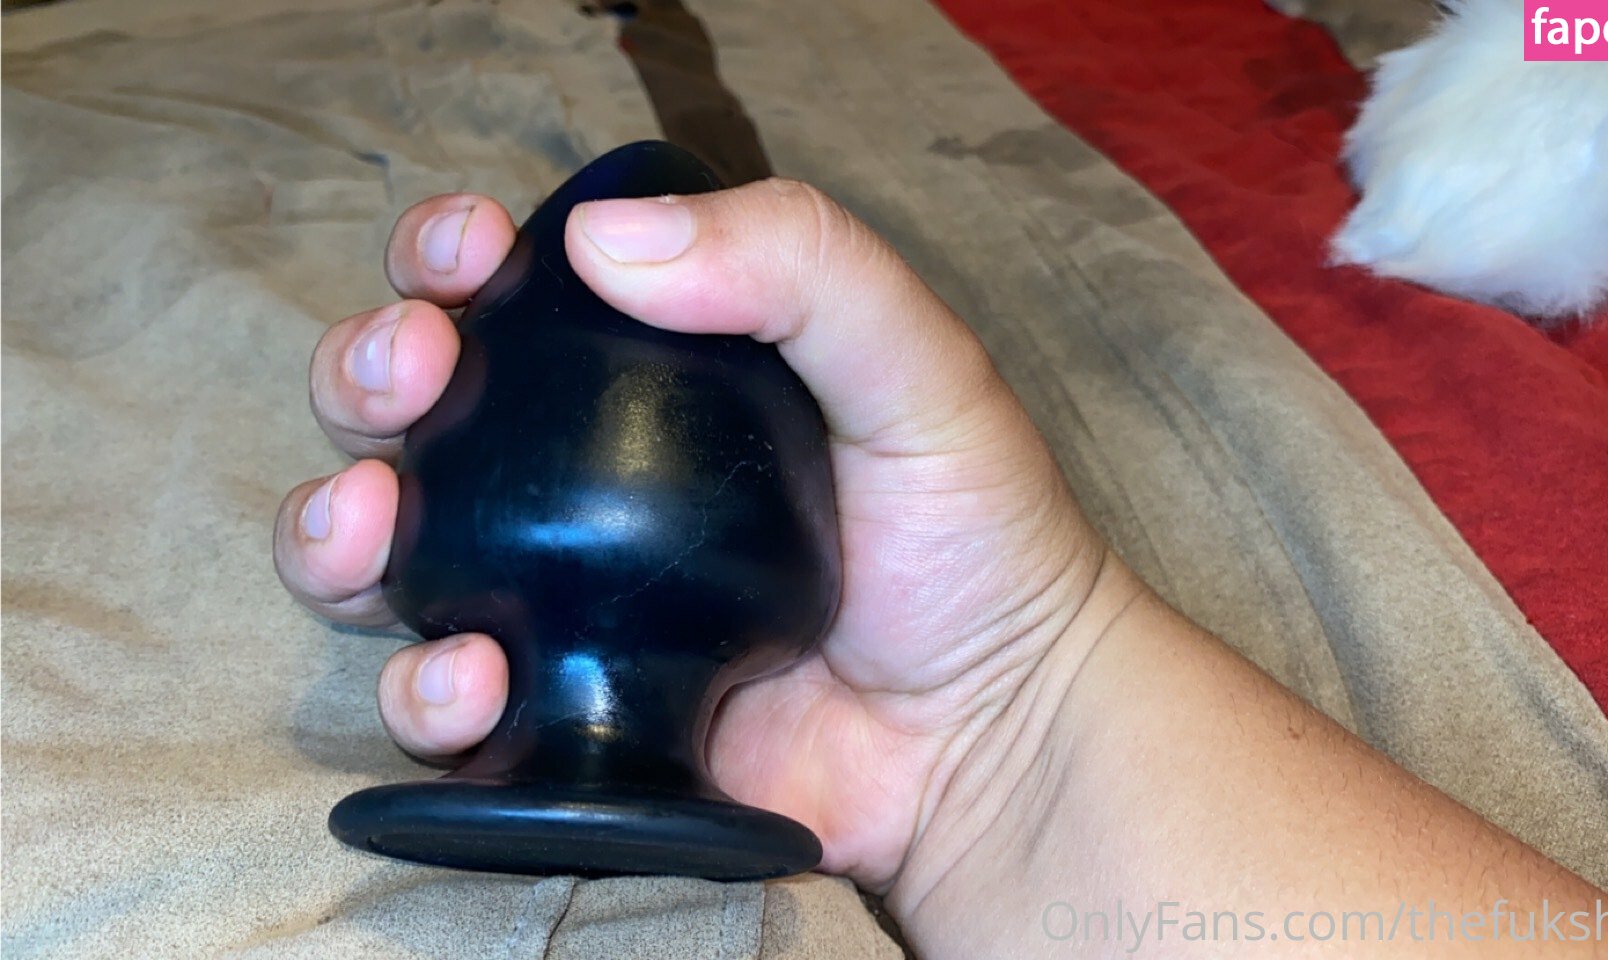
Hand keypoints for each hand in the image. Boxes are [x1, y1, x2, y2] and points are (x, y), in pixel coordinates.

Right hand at [273, 178, 1135, 894]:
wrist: (997, 736)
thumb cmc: (978, 545)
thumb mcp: (920, 369)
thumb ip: (800, 268)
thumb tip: (607, 236)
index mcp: (658, 384)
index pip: (517, 298)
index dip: (454, 260)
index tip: (462, 253)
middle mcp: (588, 486)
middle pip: (418, 413)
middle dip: (371, 375)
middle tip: (409, 374)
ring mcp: (565, 606)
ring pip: (389, 555)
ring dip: (336, 529)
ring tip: (371, 526)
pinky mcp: (562, 720)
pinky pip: (444, 706)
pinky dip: (420, 690)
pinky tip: (468, 674)